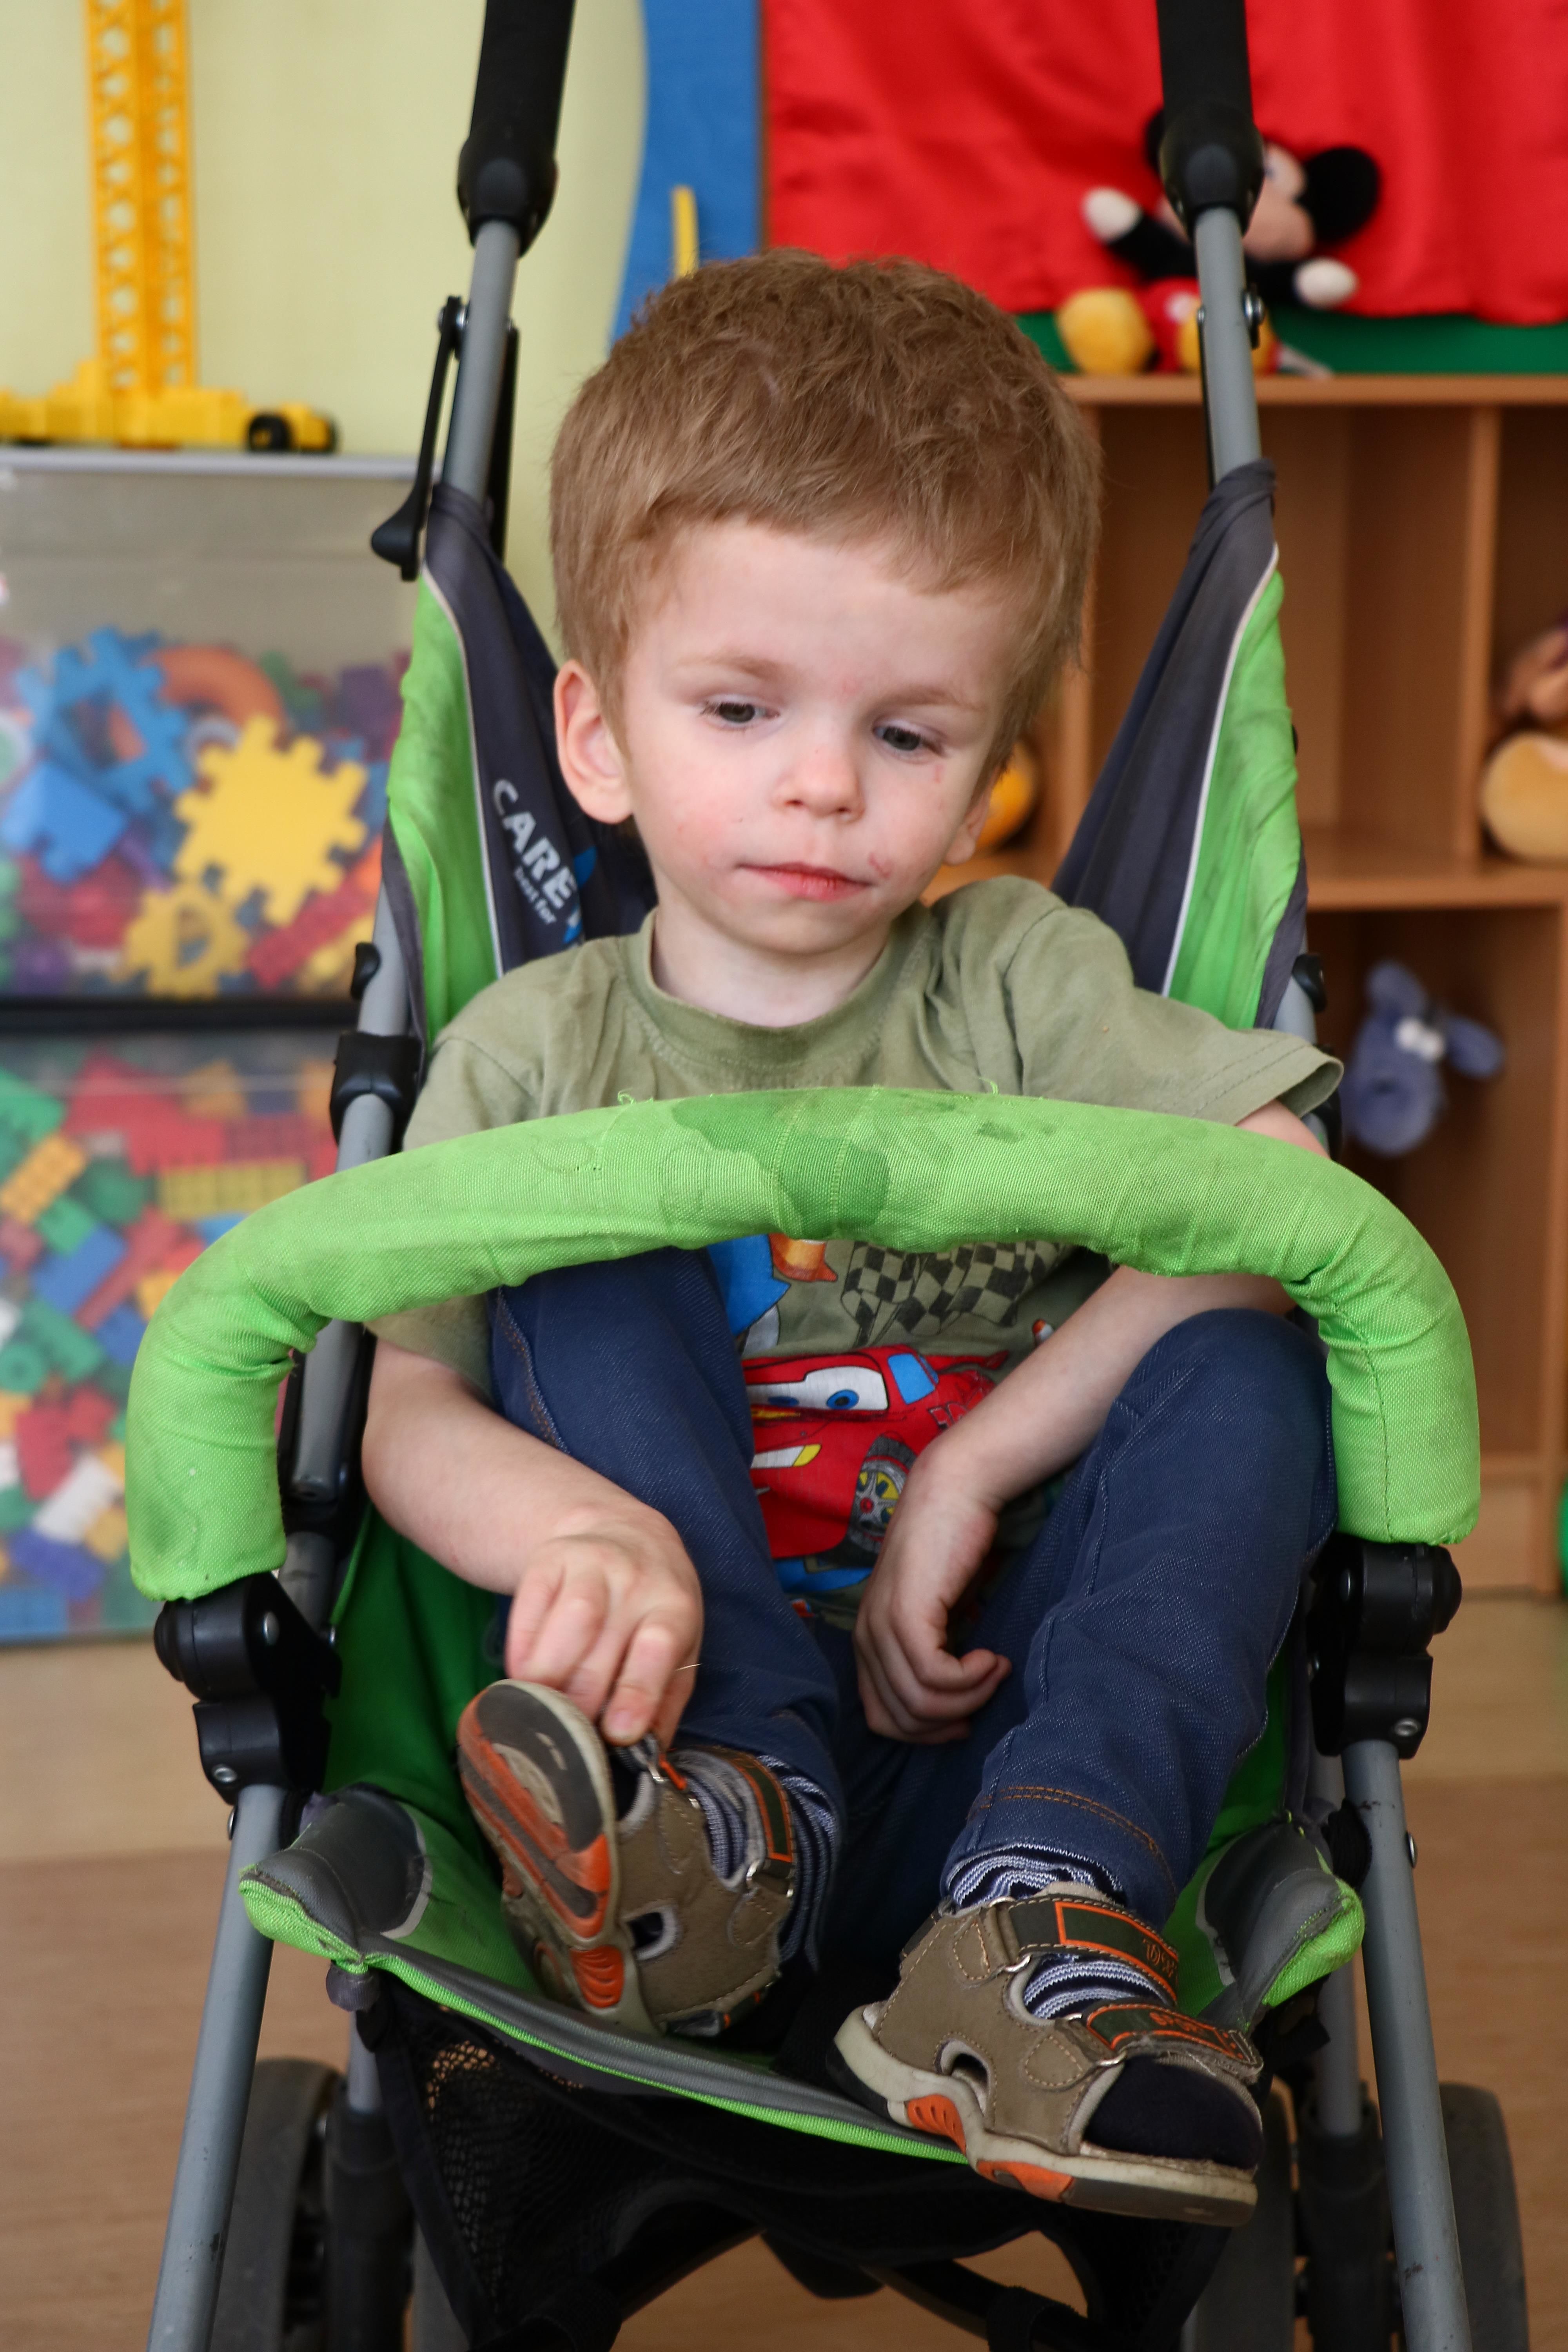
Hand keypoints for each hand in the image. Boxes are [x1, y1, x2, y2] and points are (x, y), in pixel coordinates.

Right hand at [504, 1503, 702, 1748]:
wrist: (624, 1532)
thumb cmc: (653, 1609)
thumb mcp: (678, 1648)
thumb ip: (665, 1702)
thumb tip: (644, 1757)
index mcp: (674, 1607)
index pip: (657, 1648)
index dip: (637, 1692)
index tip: (618, 1733)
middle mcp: (635, 1580)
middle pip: (601, 1649)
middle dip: (580, 1703)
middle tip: (568, 1738)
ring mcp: (590, 1563)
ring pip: (565, 1624)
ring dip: (547, 1677)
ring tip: (539, 1710)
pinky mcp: (548, 1559)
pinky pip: (528, 1608)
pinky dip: (520, 1650)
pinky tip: (522, 1674)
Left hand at [853, 1446, 1010, 1743]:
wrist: (955, 1492)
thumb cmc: (954, 1551)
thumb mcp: (938, 1616)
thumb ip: (932, 1655)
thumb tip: (954, 1712)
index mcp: (869, 1642)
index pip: (882, 1719)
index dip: (926, 1732)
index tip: (966, 1718)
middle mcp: (866, 1638)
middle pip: (901, 1720)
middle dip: (951, 1720)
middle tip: (989, 1689)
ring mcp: (881, 1626)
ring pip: (919, 1703)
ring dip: (969, 1698)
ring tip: (996, 1668)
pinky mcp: (905, 1613)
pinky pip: (933, 1676)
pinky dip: (971, 1679)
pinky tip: (992, 1656)